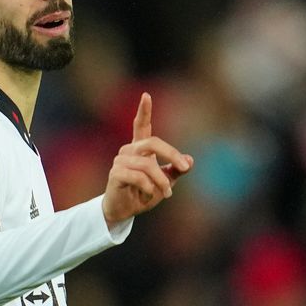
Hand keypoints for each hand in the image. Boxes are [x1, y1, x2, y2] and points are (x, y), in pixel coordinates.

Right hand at [102, 92, 193, 227]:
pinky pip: (139, 177)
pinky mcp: (115, 174)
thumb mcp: (165, 181)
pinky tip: (149, 196)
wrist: (123, 211)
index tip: (146, 95)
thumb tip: (190, 161)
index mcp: (139, 148)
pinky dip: (149, 188)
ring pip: (148, 165)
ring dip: (161, 181)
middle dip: (172, 154)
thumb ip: (176, 170)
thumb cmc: (143, 193)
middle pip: (153, 143)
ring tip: (166, 194)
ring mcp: (120, 161)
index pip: (141, 125)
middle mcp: (128, 150)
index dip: (144, 111)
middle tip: (185, 168)